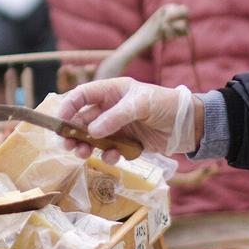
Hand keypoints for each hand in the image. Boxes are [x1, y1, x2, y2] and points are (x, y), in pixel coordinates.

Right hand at [52, 78, 199, 157]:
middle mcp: (111, 108)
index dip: (68, 106)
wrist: (189, 125)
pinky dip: (107, 155)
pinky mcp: (126, 143)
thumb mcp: (140, 105)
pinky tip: (112, 157)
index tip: (59, 121)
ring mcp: (118, 127)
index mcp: (112, 91)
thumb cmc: (166, 104)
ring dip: (84, 146)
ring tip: (81, 154)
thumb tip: (91, 132)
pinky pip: (109, 150)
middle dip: (72, 132)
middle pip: (82, 120)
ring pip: (92, 138)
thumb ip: (115, 117)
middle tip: (66, 144)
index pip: (82, 95)